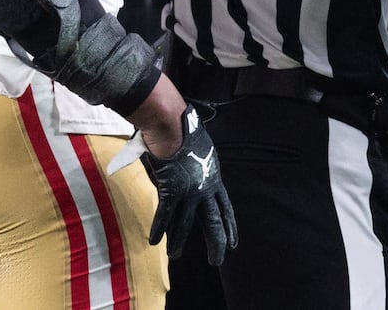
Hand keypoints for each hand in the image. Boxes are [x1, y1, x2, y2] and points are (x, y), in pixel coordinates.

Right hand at [140, 105, 237, 264]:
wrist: (174, 127)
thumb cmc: (187, 134)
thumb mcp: (203, 152)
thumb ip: (200, 167)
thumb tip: (196, 170)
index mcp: (215, 180)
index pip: (226, 209)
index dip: (230, 226)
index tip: (233, 242)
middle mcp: (205, 189)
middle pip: (214, 222)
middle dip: (216, 243)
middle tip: (218, 260)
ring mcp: (189, 192)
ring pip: (186, 224)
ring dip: (180, 241)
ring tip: (176, 255)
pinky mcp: (172, 191)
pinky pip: (164, 216)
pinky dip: (159, 229)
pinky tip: (154, 241)